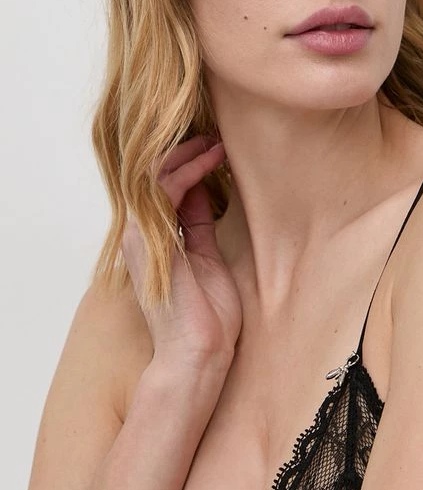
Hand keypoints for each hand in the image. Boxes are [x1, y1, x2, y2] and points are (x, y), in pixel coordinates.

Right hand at [122, 135, 241, 370]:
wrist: (200, 352)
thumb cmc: (207, 315)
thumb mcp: (207, 256)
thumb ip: (198, 224)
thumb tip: (200, 193)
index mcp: (154, 240)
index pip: (161, 188)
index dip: (187, 164)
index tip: (215, 149)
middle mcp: (141, 234)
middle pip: (152, 176)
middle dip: (183, 151)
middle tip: (213, 137)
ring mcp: (141, 235)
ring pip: (153, 175)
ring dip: (186, 154)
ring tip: (215, 143)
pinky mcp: (150, 237)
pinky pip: (163, 189)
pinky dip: (188, 170)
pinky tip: (210, 160)